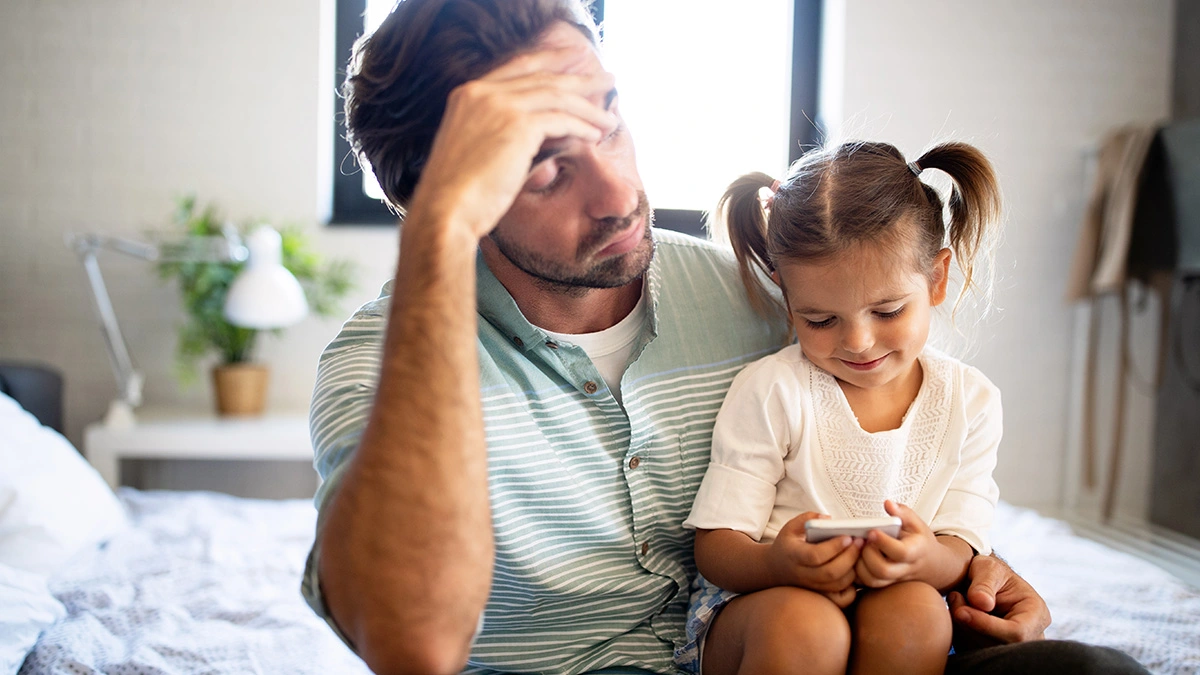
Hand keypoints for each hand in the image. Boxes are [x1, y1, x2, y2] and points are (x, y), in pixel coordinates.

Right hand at [408, 42, 618, 238]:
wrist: (445, 210)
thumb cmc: (458, 193)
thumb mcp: (474, 148)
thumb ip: (497, 130)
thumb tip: (535, 131)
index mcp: (468, 93)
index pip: (518, 65)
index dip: (551, 60)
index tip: (575, 58)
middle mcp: (483, 92)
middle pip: (544, 77)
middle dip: (580, 78)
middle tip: (608, 80)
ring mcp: (499, 105)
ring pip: (557, 97)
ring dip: (589, 108)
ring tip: (610, 118)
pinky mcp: (518, 126)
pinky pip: (561, 120)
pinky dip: (582, 127)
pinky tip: (596, 136)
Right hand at [767, 512, 861, 595]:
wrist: (775, 569)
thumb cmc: (788, 545)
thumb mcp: (791, 527)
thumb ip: (808, 519)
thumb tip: (828, 520)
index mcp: (793, 555)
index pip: (815, 555)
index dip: (834, 547)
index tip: (848, 537)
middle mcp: (802, 575)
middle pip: (830, 573)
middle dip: (849, 557)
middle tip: (859, 543)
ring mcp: (812, 587)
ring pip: (838, 585)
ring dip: (853, 570)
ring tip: (859, 554)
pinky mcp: (820, 594)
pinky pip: (840, 597)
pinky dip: (851, 586)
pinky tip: (853, 571)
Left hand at [854, 500, 938, 587]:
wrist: (931, 564)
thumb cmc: (919, 540)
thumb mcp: (917, 524)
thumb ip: (903, 513)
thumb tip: (888, 503)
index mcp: (916, 552)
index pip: (901, 552)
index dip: (884, 543)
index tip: (872, 531)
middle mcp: (905, 569)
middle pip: (883, 570)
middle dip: (867, 554)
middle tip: (862, 540)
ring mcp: (893, 579)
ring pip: (872, 581)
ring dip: (859, 565)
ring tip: (857, 548)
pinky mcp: (883, 584)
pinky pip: (866, 584)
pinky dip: (856, 573)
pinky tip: (854, 557)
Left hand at [947, 554, 1049, 649]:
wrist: (980, 583)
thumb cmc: (989, 573)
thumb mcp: (988, 568)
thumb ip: (984, 583)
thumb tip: (981, 602)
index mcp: (1036, 614)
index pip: (1016, 632)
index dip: (986, 625)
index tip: (961, 612)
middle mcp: (1028, 636)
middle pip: (998, 645)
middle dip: (970, 626)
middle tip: (954, 599)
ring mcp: (1011, 648)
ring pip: (981, 651)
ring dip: (962, 628)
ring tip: (956, 601)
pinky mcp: (991, 654)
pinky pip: (970, 652)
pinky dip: (958, 635)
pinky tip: (958, 614)